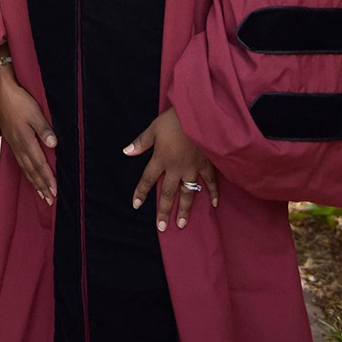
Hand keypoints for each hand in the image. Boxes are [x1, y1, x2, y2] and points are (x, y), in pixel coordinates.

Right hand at [0, 64, 56, 204]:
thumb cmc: (19, 102)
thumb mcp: (35, 113)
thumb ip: (44, 130)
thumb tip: (54, 145)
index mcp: (26, 141)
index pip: (40, 165)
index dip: (48, 179)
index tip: (55, 192)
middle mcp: (19, 147)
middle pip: (32, 171)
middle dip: (42, 186)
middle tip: (50, 200)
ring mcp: (14, 145)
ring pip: (25, 169)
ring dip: (34, 182)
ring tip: (41, 194)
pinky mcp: (11, 141)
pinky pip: (20, 162)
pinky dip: (27, 173)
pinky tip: (29, 175)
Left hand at [123, 106, 217, 231]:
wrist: (199, 113)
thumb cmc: (175, 119)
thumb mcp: (154, 128)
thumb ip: (141, 142)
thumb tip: (126, 152)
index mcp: (161, 159)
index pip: (147, 180)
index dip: (141, 192)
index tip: (136, 205)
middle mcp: (176, 168)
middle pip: (167, 193)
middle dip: (164, 211)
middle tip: (163, 227)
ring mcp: (192, 168)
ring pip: (188, 193)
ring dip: (185, 209)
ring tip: (182, 223)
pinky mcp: (207, 164)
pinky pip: (210, 181)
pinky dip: (213, 192)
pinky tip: (214, 204)